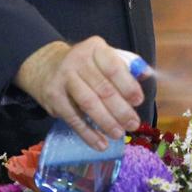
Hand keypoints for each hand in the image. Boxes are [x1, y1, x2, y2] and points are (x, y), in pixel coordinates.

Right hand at [14, 37, 144, 150]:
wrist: (44, 65)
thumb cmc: (83, 64)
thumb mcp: (102, 56)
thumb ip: (125, 64)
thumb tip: (147, 74)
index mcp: (95, 48)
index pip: (114, 67)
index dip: (128, 85)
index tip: (138, 101)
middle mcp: (78, 60)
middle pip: (103, 88)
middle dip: (120, 109)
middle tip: (133, 124)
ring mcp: (63, 78)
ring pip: (88, 103)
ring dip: (106, 122)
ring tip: (118, 134)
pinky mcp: (53, 96)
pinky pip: (73, 118)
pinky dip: (88, 133)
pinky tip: (100, 143)